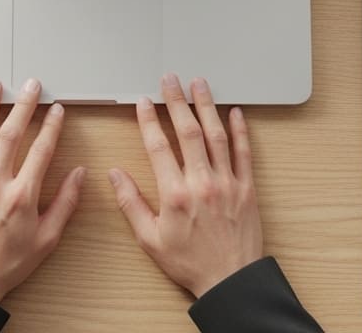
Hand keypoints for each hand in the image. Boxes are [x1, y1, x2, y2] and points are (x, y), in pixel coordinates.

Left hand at [0, 78, 85, 303]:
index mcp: (22, 196)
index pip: (41, 150)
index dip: (51, 126)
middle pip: (11, 135)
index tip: (56, 110)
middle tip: (30, 85)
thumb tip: (79, 174)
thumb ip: (65, 203)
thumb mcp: (47, 239)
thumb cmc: (7, 265)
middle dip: (23, 106)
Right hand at [109, 74, 262, 297]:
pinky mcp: (247, 188)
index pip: (158, 146)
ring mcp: (227, 183)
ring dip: (207, 106)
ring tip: (200, 84)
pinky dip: (240, 130)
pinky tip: (235, 112)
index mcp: (175, 194)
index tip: (144, 102)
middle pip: (188, 132)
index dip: (149, 120)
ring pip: (216, 135)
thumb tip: (114, 175)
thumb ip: (130, 204)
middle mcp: (202, 183)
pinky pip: (244, 152)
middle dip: (177, 101)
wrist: (230, 280)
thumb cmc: (190, 263)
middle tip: (170, 80)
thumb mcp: (149, 239)